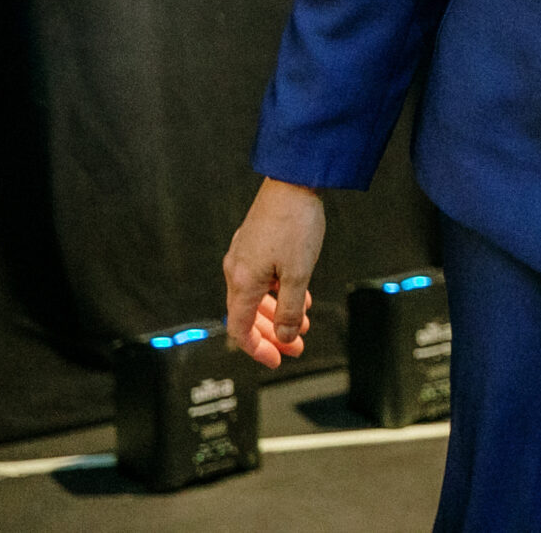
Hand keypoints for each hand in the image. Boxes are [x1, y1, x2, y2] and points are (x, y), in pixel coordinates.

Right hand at [223, 177, 324, 367]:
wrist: (294, 181)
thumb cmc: (295, 223)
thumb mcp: (298, 274)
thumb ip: (289, 309)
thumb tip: (283, 336)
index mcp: (242, 281)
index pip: (240, 329)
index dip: (257, 349)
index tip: (277, 360)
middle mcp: (237, 270)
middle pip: (248, 315)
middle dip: (273, 334)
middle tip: (296, 347)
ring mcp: (245, 255)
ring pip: (257, 296)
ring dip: (278, 313)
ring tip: (303, 323)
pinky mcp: (255, 243)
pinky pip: (262, 278)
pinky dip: (278, 292)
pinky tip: (299, 295)